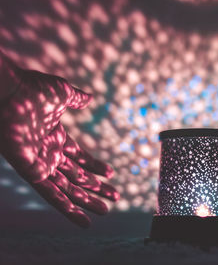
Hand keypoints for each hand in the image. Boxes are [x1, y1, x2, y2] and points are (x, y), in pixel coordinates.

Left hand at [0, 62, 119, 227]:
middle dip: (96, 188)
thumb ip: (76, 99)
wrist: (8, 91)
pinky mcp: (30, 171)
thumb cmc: (31, 89)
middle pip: (77, 177)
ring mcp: (39, 163)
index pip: (79, 158)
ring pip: (67, 189)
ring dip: (86, 201)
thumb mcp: (62, 92)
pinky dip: (67, 209)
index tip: (110, 174)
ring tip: (105, 210)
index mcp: (55, 137)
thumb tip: (89, 98)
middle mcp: (48, 153)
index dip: (95, 167)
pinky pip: (51, 195)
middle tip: (115, 198)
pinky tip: (82, 220)